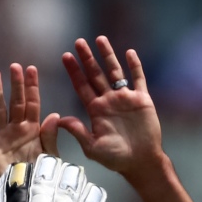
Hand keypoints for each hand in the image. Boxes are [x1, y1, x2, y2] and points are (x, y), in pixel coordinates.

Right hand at [0, 64, 56, 184]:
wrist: (25, 197)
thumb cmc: (41, 179)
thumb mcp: (50, 157)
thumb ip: (50, 136)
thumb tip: (55, 115)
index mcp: (33, 131)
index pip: (32, 104)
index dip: (32, 87)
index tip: (31, 69)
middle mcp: (17, 131)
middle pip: (16, 103)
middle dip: (16, 85)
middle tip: (14, 66)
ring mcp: (2, 138)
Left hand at [47, 37, 164, 183]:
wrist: (141, 162)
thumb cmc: (116, 158)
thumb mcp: (93, 147)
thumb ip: (78, 131)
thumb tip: (59, 119)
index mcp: (96, 110)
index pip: (82, 86)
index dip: (74, 71)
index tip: (66, 56)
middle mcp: (109, 101)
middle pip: (95, 74)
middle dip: (87, 58)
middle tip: (78, 42)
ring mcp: (125, 99)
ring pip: (115, 72)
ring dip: (107, 56)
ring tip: (100, 39)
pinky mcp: (141, 99)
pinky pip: (138, 78)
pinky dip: (135, 65)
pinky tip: (129, 52)